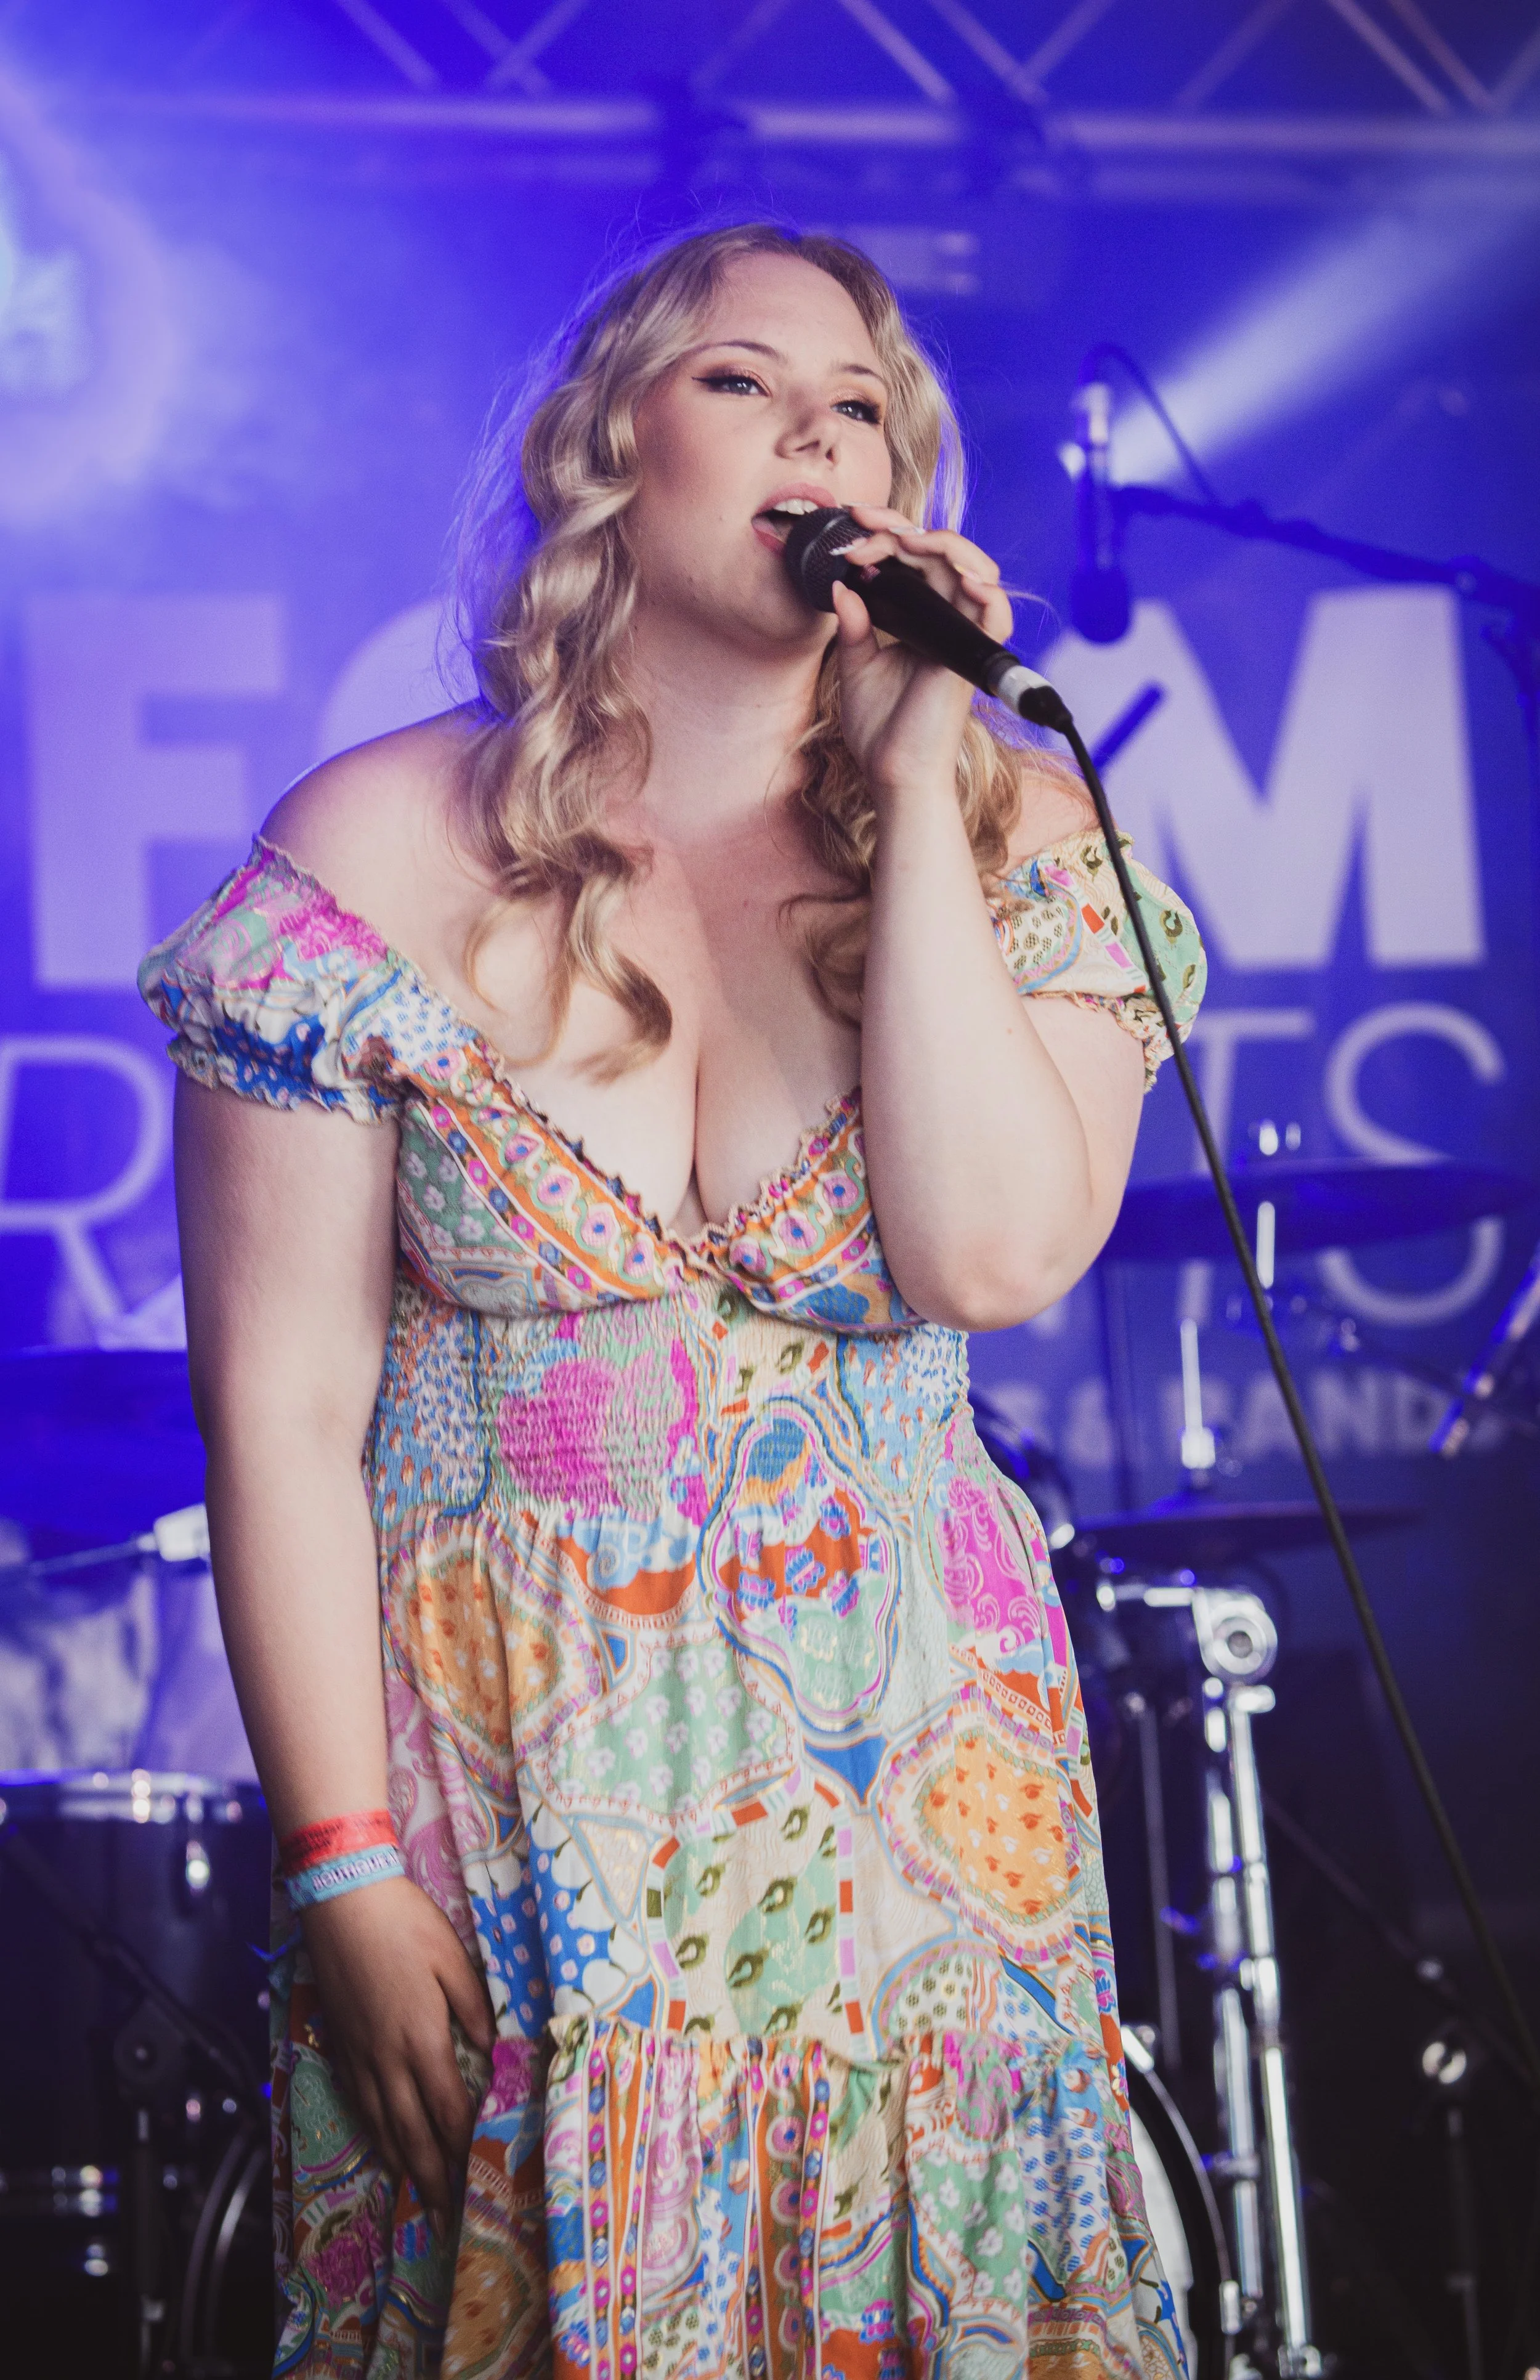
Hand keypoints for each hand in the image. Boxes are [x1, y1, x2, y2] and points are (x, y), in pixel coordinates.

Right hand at [299, 1876, 495, 2228]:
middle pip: (411, 2131)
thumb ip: (473, 2007)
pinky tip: (380, 2143)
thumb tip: (492, 2049)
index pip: (447, 2109)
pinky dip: (372, 2132)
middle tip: (443, 2214)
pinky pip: (358, 2101)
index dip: (462, 2147)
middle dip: (431, 2176)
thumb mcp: (452, 1958)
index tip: (476, 2178)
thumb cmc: (404, 1924)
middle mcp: (388, 2058)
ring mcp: (359, 2053)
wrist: (342, 1903)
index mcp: (422, 2039)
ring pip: (381, 2122)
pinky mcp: (340, 2043)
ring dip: (400, 2162)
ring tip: (415, 2193)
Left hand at [828, 504, 1013, 802]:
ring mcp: (963, 635)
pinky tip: (960, 575)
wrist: (893, 773)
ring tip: (901, 538)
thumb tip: (841, 584)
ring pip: (975, 567)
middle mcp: (947, 620)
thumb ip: (854, 624)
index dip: (885, 534)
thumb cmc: (880, 728)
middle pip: (941, 552)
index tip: (849, 530)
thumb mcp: (857, 665)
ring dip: (940, 543)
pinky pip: (996, 612)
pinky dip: (986, 589)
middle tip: (860, 523)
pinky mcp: (972, 656)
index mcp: (922, 618)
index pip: (915, 558)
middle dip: (900, 527)